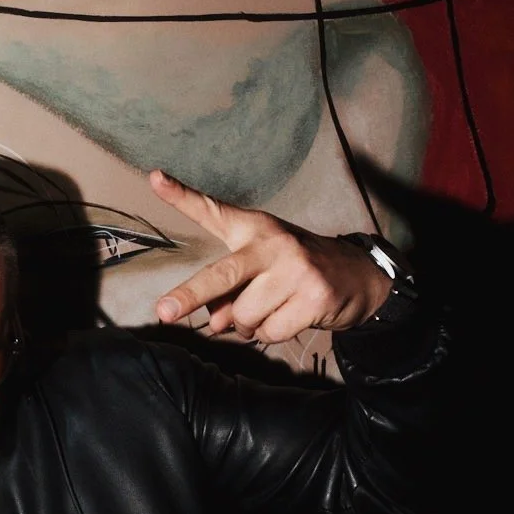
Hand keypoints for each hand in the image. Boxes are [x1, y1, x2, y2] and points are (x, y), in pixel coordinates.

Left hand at [148, 170, 391, 342]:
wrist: (358, 275)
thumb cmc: (295, 268)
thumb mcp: (260, 266)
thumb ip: (228, 290)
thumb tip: (214, 323)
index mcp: (253, 228)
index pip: (213, 210)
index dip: (182, 196)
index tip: (155, 179)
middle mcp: (273, 244)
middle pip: (222, 274)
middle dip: (190, 295)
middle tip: (164, 311)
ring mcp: (296, 270)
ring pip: (245, 316)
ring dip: (247, 326)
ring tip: (266, 310)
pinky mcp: (314, 297)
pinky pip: (270, 332)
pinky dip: (270, 334)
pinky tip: (287, 317)